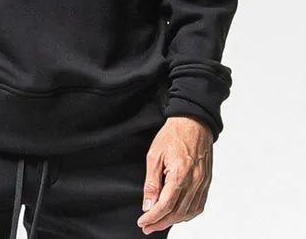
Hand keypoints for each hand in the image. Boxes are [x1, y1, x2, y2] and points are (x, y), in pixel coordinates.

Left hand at [136, 115, 212, 233]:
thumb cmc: (173, 135)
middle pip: (177, 212)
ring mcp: (203, 183)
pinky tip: (177, 215)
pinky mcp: (206, 182)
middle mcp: (194, 181)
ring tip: (159, 222)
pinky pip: (198, 206)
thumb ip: (151, 182)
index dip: (153, 217)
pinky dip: (187, 214)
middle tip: (147, 227)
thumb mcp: (154, 155)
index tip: (142, 222)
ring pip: (188, 212)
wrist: (193, 122)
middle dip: (160, 223)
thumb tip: (147, 205)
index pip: (166, 205)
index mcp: (180, 173)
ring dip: (173, 221)